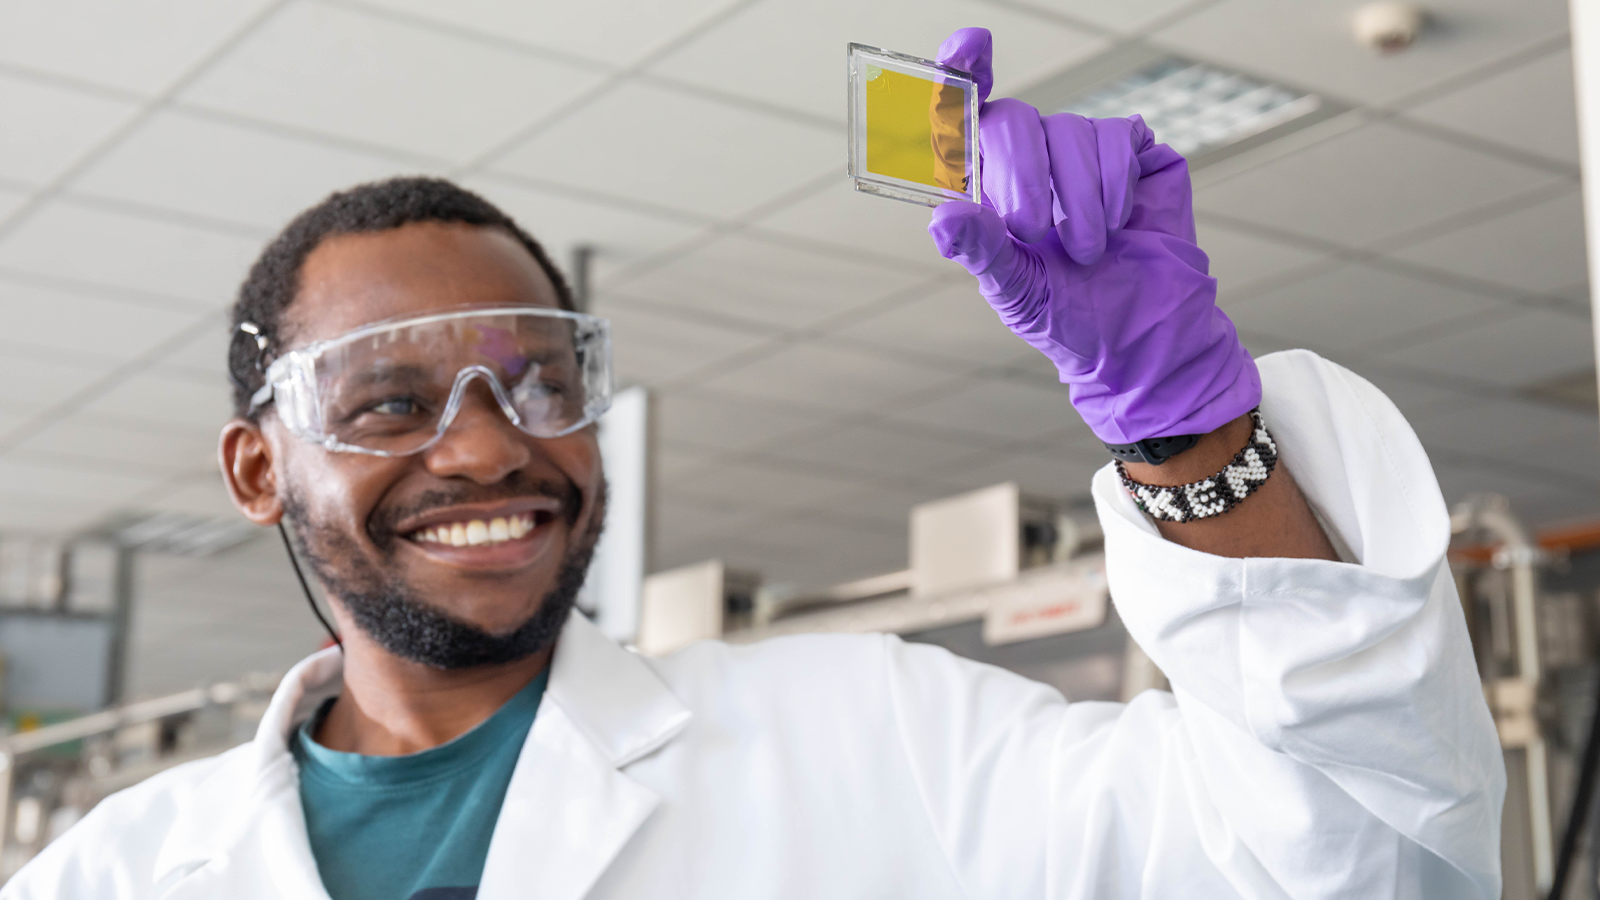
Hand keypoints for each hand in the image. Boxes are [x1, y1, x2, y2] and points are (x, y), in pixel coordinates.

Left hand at [928, 28, 1258, 445]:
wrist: (1144, 339)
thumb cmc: (1070, 317)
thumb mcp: (1017, 292)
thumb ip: (982, 251)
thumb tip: (942, 217)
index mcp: (987, 188)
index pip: (963, 119)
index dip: (961, 75)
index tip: (966, 48)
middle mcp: (1030, 160)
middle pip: (1012, 119)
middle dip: (1021, 174)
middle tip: (1034, 231)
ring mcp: (1083, 153)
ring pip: (1069, 130)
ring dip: (1076, 198)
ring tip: (1087, 248)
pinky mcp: (1134, 153)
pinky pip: (1119, 136)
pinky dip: (1115, 184)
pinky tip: (1118, 223)